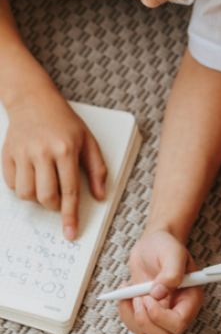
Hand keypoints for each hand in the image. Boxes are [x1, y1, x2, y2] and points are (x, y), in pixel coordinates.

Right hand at [1, 86, 106, 238]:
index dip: (70, 215)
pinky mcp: (7, 155)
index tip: (71, 233)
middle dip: (54, 206)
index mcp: (65, 149)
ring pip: (26, 195)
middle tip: (59, 198)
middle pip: (46, 197)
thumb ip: (97, 169)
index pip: (70, 191)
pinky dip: (22, 187)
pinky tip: (31, 174)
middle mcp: (42, 152)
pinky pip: (12, 185)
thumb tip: (99, 196)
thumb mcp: (88, 140)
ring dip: (36, 197)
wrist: (34, 100)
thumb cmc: (64, 121)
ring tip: (45, 183)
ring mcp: (22, 153)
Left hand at [118, 229, 203, 333]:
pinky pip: (135, 325)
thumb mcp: (172, 253)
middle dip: (146, 321)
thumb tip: (158, 294)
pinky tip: (125, 293)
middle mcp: (178, 309)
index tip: (148, 298)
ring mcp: (161, 312)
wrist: (154, 242)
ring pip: (147, 333)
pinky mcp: (146, 311)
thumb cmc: (166, 246)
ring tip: (129, 291)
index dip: (161, 317)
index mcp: (191, 298)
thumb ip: (171, 273)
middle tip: (139, 298)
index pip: (179, 322)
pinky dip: (125, 312)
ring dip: (133, 316)